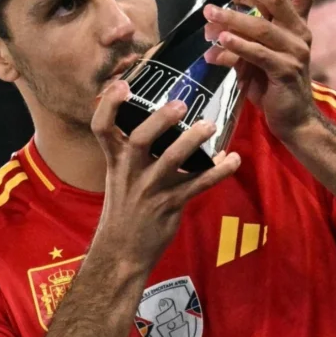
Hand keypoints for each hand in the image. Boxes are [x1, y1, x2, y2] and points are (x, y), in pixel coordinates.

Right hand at [90, 79, 240, 272]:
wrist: (122, 251)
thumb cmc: (124, 209)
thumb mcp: (119, 176)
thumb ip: (132, 151)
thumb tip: (158, 119)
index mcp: (115, 161)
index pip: (101, 128)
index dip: (109, 105)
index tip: (122, 85)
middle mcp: (130, 172)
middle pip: (140, 139)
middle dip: (160, 120)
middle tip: (181, 104)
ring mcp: (150, 189)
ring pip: (172, 161)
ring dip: (193, 141)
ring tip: (211, 125)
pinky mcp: (170, 205)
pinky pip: (198, 185)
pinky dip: (219, 171)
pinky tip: (234, 160)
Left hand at [201, 0, 320, 142]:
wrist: (292, 121)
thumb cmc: (273, 86)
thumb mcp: (254, 57)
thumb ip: (238, 38)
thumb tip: (211, 26)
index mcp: (297, 25)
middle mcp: (300, 34)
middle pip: (278, 0)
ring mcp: (295, 53)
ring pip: (262, 28)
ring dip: (232, 19)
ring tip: (208, 14)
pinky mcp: (285, 72)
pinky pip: (257, 54)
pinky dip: (235, 47)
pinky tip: (217, 44)